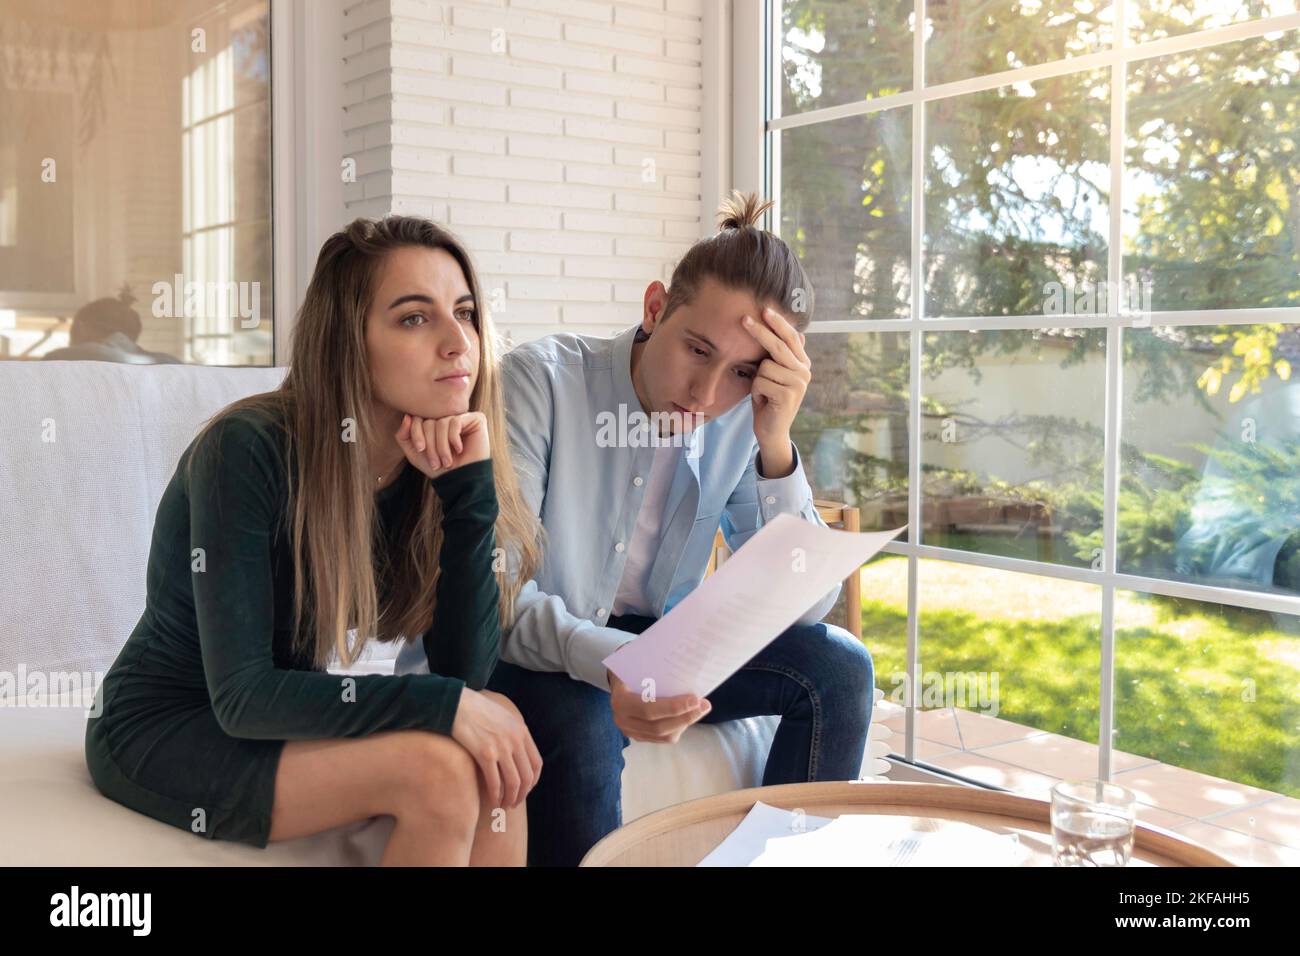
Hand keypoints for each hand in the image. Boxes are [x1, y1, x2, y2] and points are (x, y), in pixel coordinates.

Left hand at [395, 411, 489, 479]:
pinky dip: (454, 439)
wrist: (462, 482)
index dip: (416, 433)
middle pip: (429, 421)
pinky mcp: (476, 419)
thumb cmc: (440, 469)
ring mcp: (463, 418)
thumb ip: (404, 436)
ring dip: (442, 446)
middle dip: (430, 443)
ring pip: (441, 423)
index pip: (418, 418)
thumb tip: (407, 416)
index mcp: (435, 423)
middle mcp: (448, 418)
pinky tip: (459, 450)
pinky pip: (455, 422)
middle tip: (436, 462)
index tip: (420, 450)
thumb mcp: (415, 454)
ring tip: (447, 461)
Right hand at [450, 687, 541, 808]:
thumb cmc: (477, 711)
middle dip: (522, 794)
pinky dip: (496, 795)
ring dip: (510, 798)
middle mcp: (515, 739)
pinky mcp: (485, 753)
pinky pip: (495, 782)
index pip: (536, 763)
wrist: (457, 704)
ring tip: (504, 805)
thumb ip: (513, 734)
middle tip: (514, 803)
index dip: (533, 781)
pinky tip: (493, 801)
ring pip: (513, 782)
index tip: (526, 790)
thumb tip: (517, 755)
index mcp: (522, 730)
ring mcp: (502, 746)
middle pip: (527, 776)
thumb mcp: (503, 717)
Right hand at [607, 669, 710, 743]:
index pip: (649, 710)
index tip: (695, 699)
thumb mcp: (638, 662)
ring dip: (685, 723)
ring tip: (701, 709)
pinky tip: (689, 715)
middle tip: (705, 705)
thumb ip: (655, 666)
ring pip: (663, 735)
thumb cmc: (632, 667)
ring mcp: (630, 731)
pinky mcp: (639, 736)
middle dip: (685, 717)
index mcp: (620, 701)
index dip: (674, 708)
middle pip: (658, 726)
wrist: (619, 677)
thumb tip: (685, 664)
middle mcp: (622, 720)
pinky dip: (679, 727)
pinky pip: (663, 738)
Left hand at [740, 307, 810, 475]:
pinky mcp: (787, 396)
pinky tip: (763, 400)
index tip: (764, 309)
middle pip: (778, 346)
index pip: (790, 337)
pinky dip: (756, 391)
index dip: (777, 323)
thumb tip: (800, 333)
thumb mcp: (775, 374)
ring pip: (765, 366)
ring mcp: (798, 384)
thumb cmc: (769, 399)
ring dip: (757, 379)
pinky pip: (760, 381)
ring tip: (763, 392)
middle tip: (743, 319)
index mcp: (802, 364)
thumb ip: (783, 355)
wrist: (771, 430)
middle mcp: (804, 372)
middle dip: (759, 332)